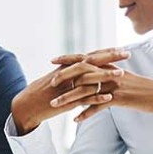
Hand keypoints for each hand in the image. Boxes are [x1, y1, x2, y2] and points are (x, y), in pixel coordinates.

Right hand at [11, 49, 128, 134]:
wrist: (25, 106)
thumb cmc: (39, 93)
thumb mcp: (53, 79)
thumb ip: (68, 73)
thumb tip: (81, 69)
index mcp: (65, 68)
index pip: (88, 56)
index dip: (104, 52)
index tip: (120, 48)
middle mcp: (66, 74)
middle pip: (90, 62)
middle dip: (109, 57)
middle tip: (127, 53)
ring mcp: (66, 88)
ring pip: (88, 79)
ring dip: (105, 76)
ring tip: (121, 74)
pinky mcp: (65, 102)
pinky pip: (82, 99)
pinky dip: (96, 98)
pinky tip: (108, 98)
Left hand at [51, 67, 152, 124]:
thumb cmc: (137, 87)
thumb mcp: (119, 76)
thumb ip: (104, 73)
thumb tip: (89, 72)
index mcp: (106, 66)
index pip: (83, 59)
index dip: (67, 59)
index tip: (52, 61)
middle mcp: (107, 73)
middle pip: (81, 72)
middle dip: (64, 77)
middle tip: (51, 83)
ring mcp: (112, 85)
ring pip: (85, 91)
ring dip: (68, 99)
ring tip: (55, 105)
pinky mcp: (117, 98)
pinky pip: (98, 107)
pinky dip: (86, 113)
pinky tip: (75, 120)